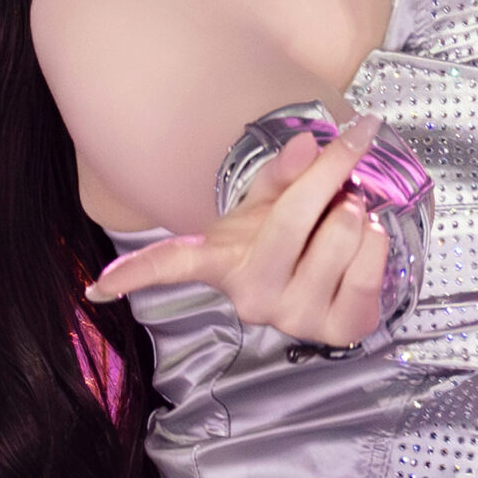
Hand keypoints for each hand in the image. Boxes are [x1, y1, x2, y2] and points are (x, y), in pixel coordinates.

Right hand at [84, 113, 391, 345]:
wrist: (326, 269)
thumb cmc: (287, 231)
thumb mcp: (272, 198)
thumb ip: (284, 171)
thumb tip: (306, 146)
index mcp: (222, 263)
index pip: (173, 265)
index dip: (136, 274)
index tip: (98, 289)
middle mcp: (251, 298)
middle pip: (292, 218)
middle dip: (330, 173)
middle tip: (348, 151)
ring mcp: (295, 319)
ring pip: (342, 234)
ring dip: (358, 210)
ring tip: (347, 214)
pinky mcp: (341, 331)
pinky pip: (371, 267)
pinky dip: (378, 240)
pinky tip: (365, 241)